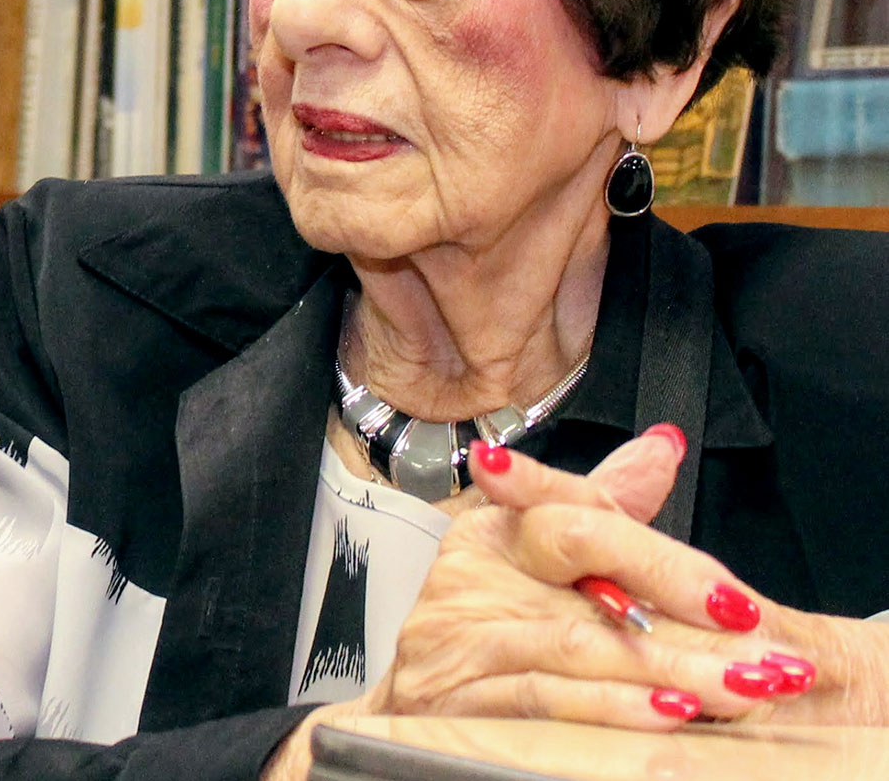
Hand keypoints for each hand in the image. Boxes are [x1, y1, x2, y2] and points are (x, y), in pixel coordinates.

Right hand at [259, 428, 809, 779]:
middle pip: (584, 585)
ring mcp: (459, 640)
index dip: (659, 555)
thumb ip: (603, 504)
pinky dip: (610, 710)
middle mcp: (471, 578)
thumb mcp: (536, 556)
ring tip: (734, 689)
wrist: (407, 716)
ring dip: (665, 673)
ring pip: (576, 647)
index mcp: (495, 531)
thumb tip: (662, 447)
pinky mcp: (456, 701)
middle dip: (680, 618)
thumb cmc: (484, 631)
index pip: (575, 517)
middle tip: (758, 651)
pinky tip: (664, 717)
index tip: (731, 596)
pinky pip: (543, 700)